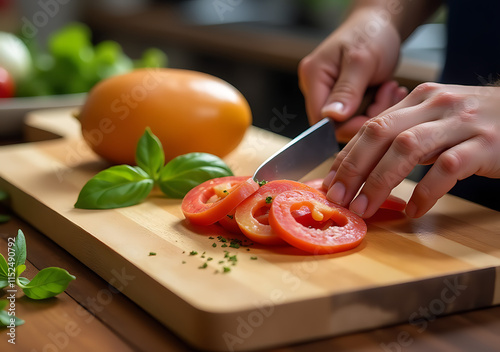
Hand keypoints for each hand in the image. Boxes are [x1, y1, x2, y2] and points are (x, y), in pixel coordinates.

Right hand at [298, 7, 406, 141]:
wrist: (379, 23)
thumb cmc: (370, 34)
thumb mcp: (362, 61)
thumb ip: (346, 91)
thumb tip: (331, 117)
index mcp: (313, 77)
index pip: (321, 120)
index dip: (348, 125)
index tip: (376, 111)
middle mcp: (315, 88)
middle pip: (336, 124)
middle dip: (366, 116)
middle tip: (387, 93)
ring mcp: (328, 94)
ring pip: (349, 122)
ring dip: (375, 111)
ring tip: (389, 88)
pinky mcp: (341, 98)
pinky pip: (356, 116)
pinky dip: (375, 108)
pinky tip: (385, 91)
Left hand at [323, 83, 499, 217]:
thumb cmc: (476, 123)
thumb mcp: (436, 120)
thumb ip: (403, 135)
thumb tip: (361, 165)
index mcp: (418, 98)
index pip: (371, 127)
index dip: (346, 157)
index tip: (330, 183)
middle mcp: (435, 104)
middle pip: (381, 133)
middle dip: (353, 168)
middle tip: (338, 198)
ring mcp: (461, 122)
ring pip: (407, 148)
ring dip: (379, 181)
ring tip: (365, 207)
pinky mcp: (484, 144)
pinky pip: (447, 168)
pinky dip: (425, 191)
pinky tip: (414, 209)